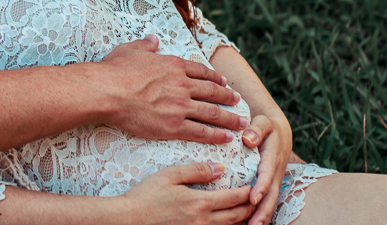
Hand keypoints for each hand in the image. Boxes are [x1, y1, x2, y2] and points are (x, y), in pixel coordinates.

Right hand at [101, 36, 246, 142]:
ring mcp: (180, 107)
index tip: (224, 82)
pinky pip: (201, 132)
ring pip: (212, 113)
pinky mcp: (173, 126)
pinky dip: (216, 135)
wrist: (107, 92)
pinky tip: (226, 137)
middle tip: (238, 101)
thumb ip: (146, 45)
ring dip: (229, 118)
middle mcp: (182, 85)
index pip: (201, 72)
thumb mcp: (131, 50)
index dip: (215, 78)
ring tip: (240, 122)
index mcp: (173, 65)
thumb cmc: (115, 71)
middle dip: (228, 97)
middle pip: (212, 92)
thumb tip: (153, 39)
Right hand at [121, 162, 253, 224]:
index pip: (234, 198)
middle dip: (249, 209)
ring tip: (247, 215)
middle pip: (236, 217)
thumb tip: (220, 168)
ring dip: (241, 222)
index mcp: (201, 202)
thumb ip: (196, 170)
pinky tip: (225, 224)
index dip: (247, 192)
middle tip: (256, 201)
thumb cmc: (147, 195)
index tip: (253, 186)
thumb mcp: (170, 175)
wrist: (130, 219)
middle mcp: (204, 220)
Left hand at [241, 114, 291, 224]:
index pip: (266, 175)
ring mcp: (273, 181)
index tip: (252, 199)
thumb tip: (248, 139)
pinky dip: (259, 213)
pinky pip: (266, 200)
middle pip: (271, 196)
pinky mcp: (269, 185)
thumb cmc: (267, 126)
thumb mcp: (263, 121)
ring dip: (262, 216)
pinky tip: (247, 223)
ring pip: (269, 201)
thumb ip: (257, 128)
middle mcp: (274, 173)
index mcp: (271, 158)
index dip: (261, 188)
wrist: (278, 132)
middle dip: (263, 211)